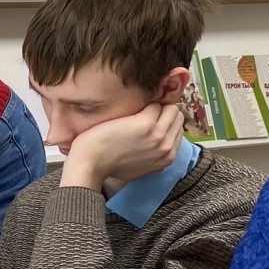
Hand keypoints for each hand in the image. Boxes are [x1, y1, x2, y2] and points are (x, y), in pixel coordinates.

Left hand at [61, 103, 183, 191]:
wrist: (90, 165)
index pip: (178, 129)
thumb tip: (155, 137)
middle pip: (176, 117)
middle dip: (162, 111)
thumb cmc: (107, 164)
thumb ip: (152, 153)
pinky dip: (141, 103)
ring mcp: (158, 135)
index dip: (164, 121)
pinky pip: (153, 104)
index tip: (150, 118)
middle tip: (142, 113)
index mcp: (167, 157)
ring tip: (135, 112)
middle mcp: (167, 147)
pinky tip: (127, 109)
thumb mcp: (139, 165)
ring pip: (170, 108)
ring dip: (153, 106)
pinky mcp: (146, 123)